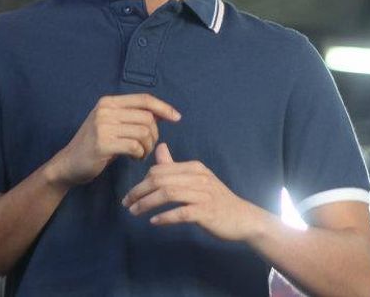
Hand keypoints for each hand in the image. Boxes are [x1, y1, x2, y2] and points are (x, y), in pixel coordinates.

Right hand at [50, 94, 180, 187]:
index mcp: (109, 102)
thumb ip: (133, 116)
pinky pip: (134, 146)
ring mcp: (102, 126)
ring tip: (141, 153)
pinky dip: (140, 154)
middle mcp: (105, 110)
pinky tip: (135, 158)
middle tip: (148, 147)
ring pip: (143, 132)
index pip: (144, 99)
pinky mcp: (102, 143)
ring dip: (148, 146)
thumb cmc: (96, 145)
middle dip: (154, 134)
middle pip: (147, 117)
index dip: (163, 107)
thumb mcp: (112, 124)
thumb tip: (164, 112)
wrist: (68, 165)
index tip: (177, 117)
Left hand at [121, 143, 263, 241]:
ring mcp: (203, 194)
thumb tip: (159, 147)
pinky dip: (165, 217)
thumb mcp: (197, 179)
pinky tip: (154, 222)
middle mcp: (198, 177)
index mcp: (194, 167)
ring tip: (134, 212)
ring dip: (147, 203)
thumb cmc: (216, 199)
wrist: (242, 218)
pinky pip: (181, 212)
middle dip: (139, 191)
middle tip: (127, 203)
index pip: (160, 169)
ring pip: (168, 194)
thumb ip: (175, 166)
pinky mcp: (206, 212)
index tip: (131, 195)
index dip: (141, 181)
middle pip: (160, 179)